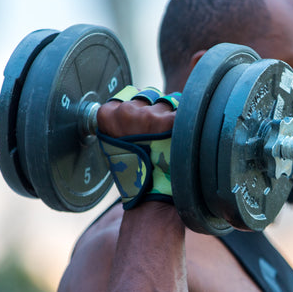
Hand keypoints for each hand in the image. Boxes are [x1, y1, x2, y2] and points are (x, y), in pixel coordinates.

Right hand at [96, 86, 178, 207]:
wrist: (151, 195)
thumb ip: (120, 122)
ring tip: (167, 142)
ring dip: (171, 116)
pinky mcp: (171, 122)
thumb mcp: (115, 144)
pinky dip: (185, 124)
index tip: (141, 127)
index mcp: (107, 116)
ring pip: (167, 101)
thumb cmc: (134, 173)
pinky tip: (179, 142)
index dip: (138, 109)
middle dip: (155, 111)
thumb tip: (132, 102)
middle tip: (156, 138)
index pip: (127, 95)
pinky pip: (183, 111)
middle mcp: (127, 112)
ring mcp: (150, 116)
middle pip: (148, 95)